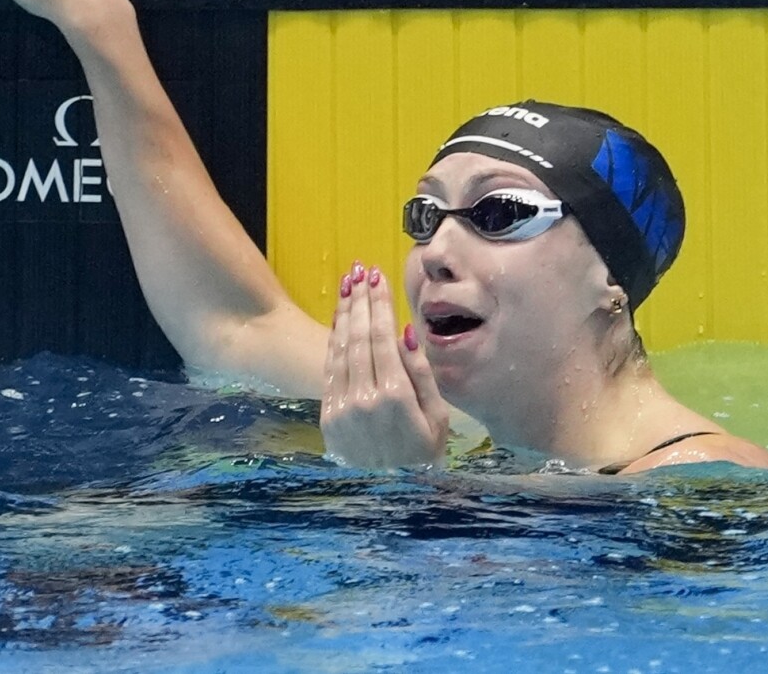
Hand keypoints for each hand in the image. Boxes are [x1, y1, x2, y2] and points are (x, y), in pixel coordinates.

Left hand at [321, 263, 449, 467]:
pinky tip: (339, 321)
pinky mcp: (328, 416)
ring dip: (343, 315)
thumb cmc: (425, 453)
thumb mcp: (438, 417)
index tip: (377, 277)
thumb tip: (405, 331)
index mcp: (394, 396)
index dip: (378, 304)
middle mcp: (363, 398)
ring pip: (340, 349)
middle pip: (357, 337)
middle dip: (360, 301)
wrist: (392, 496)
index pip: (381, 337)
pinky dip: (333, 341)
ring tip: (348, 286)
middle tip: (361, 271)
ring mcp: (342, 408)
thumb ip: (421, 373)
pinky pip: (330, 370)